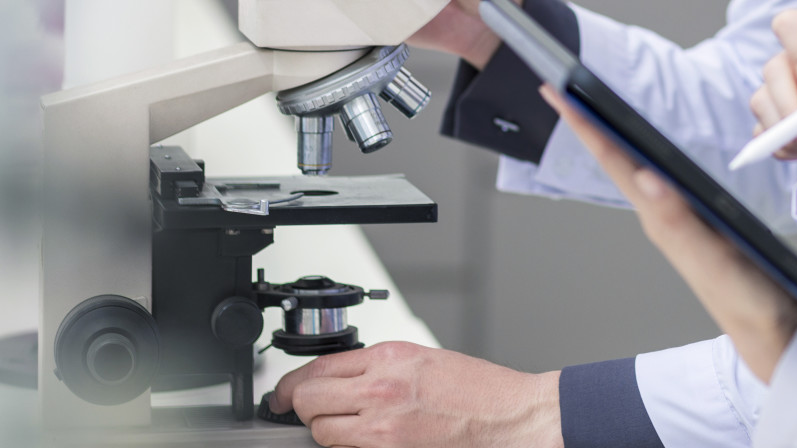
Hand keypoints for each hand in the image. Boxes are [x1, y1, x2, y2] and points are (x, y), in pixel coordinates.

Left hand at [267, 342, 559, 447]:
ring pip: (321, 430)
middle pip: (307, 399)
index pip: (317, 368)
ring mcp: (383, 426)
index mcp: (390, 357)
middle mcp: (381, 388)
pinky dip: (347, 446)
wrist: (512, 419)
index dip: (292, 383)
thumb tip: (345, 380)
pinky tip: (362, 441)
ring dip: (324, 431)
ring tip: (343, 428)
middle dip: (299, 407)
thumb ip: (381, 368)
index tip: (284, 393)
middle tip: (299, 413)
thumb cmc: (481, 392)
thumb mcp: (425, 361)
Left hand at [542, 86, 796, 383]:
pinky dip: (646, 156)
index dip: (587, 125)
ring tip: (589, 109)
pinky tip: (646, 150)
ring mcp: (681, 223)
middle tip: (561, 85)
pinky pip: (662, 181)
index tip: (559, 90)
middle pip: (620, 161)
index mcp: (663, 221)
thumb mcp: (714, 263)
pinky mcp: (700, 226)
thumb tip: (643, 175)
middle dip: (589, 122)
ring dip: (611, 136)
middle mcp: (665, 219)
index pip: (618, 162)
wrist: (780, 341)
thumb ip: (679, 223)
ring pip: (637, 170)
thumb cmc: (751, 308)